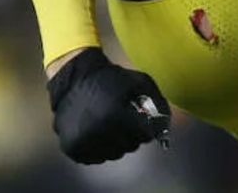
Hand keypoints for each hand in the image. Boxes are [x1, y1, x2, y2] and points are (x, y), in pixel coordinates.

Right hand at [46, 47, 170, 163]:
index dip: (146, 127)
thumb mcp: (139, 82)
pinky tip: (98, 131)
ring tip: (110, 124)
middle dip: (132, 135)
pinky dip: (100, 148)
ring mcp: (84, 142)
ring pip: (114, 154)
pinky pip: (97, 158)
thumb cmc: (111, 79)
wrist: (73, 80)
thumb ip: (157, 103)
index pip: (145, 136)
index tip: (140, 118)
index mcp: (116, 114)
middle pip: (131, 146)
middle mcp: (98, 131)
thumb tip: (165, 127)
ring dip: (117, 143)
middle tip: (124, 120)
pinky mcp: (72, 149)